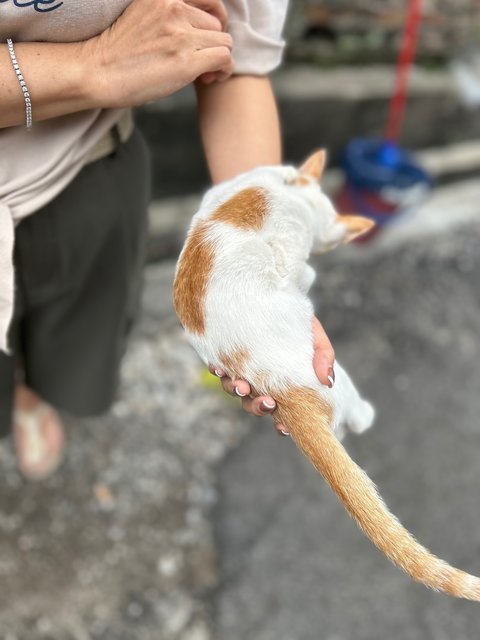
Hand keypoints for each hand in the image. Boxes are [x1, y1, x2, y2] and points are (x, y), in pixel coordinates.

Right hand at [84, 0, 233, 107]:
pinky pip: (224, 58)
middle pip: (216, 23)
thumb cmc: (117, 51)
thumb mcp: (144, 15)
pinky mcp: (186, 61)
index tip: (205, 35)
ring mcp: (181, 34)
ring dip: (218, 59)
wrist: (97, 71)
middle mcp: (174, 7)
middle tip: (200, 62)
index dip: (212, 17)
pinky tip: (209, 79)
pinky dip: (222, 70)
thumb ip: (170, 15)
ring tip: (202, 74)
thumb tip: (202, 29)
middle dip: (212, 43)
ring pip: (224, 42)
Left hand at [211, 316, 334, 435]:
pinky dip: (218, 370)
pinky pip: (219, 368)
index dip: (281, 425)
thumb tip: (327, 380)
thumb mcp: (315, 337)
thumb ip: (323, 356)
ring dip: (237, 391)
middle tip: (267, 403)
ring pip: (235, 390)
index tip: (283, 428)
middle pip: (254, 405)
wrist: (275, 296)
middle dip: (258, 407)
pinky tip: (217, 367)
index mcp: (282, 386)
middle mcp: (260, 383)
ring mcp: (242, 371)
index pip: (280, 413)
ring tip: (241, 386)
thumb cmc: (298, 323)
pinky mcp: (227, 356)